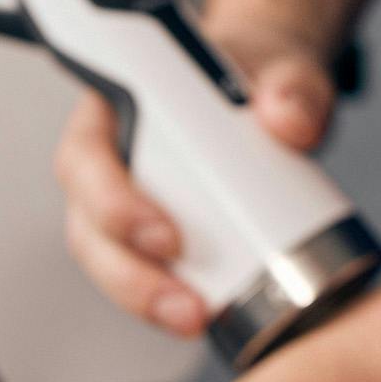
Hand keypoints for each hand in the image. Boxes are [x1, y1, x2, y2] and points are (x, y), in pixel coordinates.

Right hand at [51, 15, 334, 335]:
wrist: (279, 84)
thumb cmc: (260, 71)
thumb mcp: (286, 65)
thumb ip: (293, 86)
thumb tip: (288, 120)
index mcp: (122, 101)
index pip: (87, 154)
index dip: (111, 202)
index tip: (164, 234)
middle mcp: (113, 155)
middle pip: (91, 226)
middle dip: (130, 273)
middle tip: (185, 298)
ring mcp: (131, 197)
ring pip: (112, 258)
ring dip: (146, 296)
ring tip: (197, 316)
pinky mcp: (162, 231)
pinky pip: (148, 269)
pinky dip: (171, 295)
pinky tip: (209, 311)